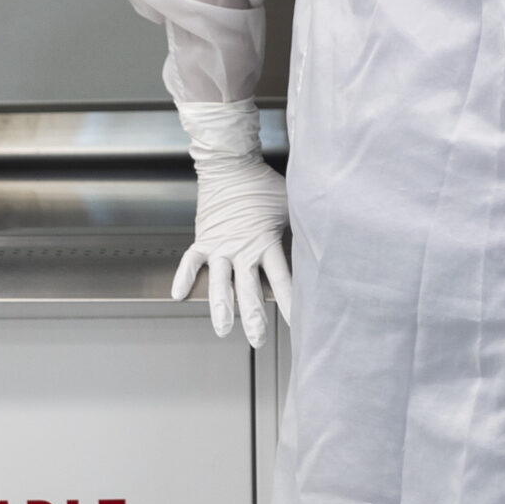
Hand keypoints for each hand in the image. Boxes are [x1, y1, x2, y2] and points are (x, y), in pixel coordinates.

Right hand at [172, 104, 293, 347]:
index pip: (282, 278)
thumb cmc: (263, 184)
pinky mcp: (203, 238)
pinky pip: (190, 260)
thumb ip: (302, 225)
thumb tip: (327, 238)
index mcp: (265, 241)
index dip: (289, 302)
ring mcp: (220, 244)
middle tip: (258, 339)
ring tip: (224, 329)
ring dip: (221, 306)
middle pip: (248, 288)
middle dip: (253, 316)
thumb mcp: (291, 203)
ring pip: (219, 281)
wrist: (230, 164)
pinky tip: (178, 295)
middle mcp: (241, 248)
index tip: (300, 323)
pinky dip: (183, 276)